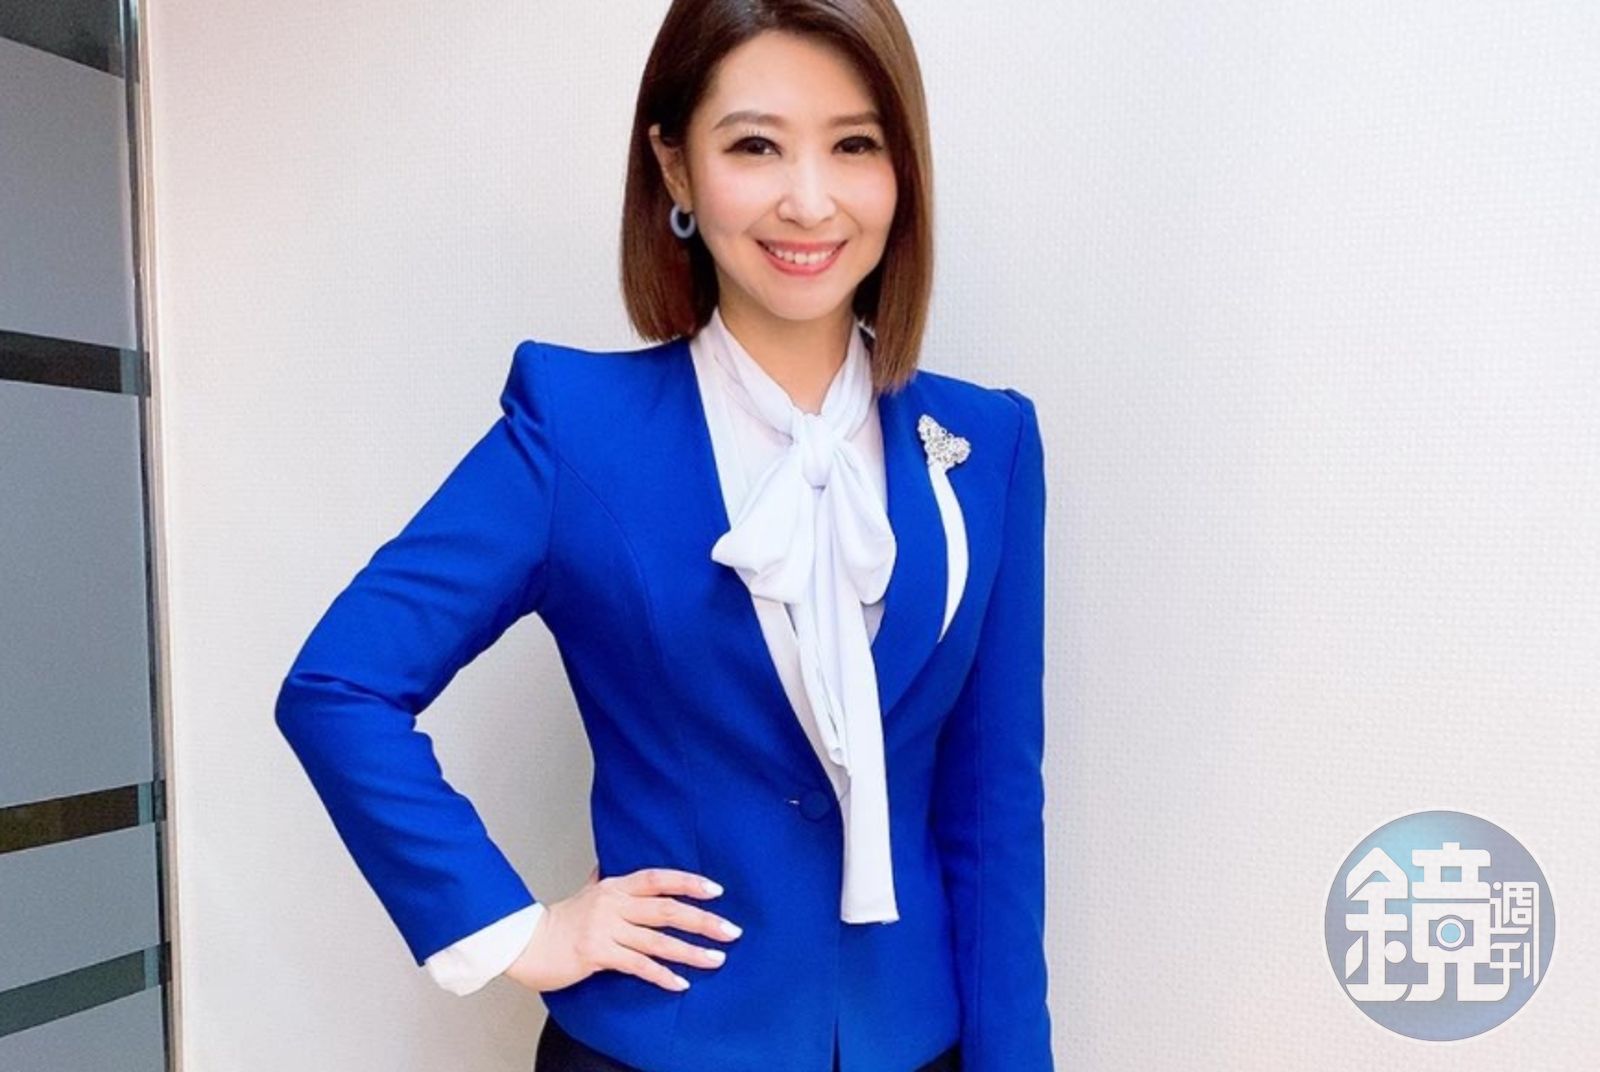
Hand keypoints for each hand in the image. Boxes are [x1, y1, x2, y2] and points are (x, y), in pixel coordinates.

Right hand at [503, 864, 742, 993]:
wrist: (527, 943)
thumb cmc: (560, 919)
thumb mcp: (586, 891)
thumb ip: (603, 878)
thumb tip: (609, 861)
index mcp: (615, 887)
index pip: (659, 879)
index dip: (689, 882)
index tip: (717, 891)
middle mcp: (614, 905)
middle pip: (667, 910)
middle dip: (702, 920)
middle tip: (731, 930)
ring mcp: (606, 930)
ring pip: (658, 941)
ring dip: (690, 952)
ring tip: (717, 959)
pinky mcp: (598, 955)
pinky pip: (638, 966)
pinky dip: (662, 976)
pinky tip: (682, 983)